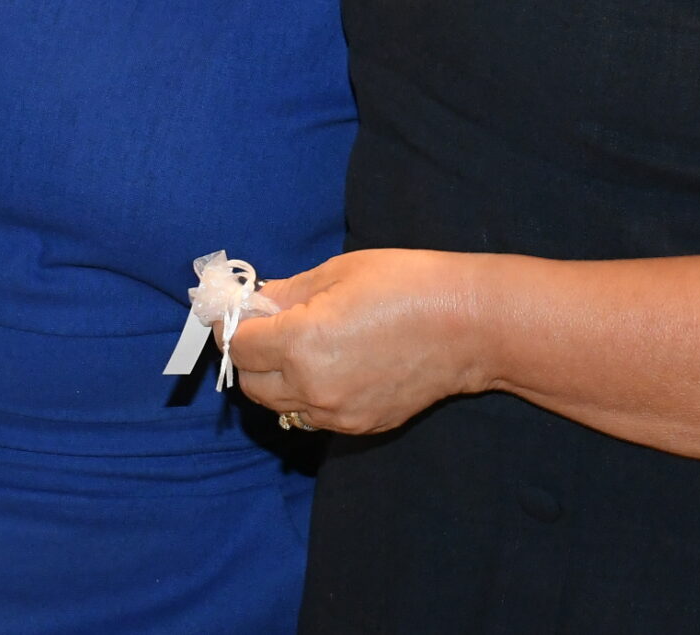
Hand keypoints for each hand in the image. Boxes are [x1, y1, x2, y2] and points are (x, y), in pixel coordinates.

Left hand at [225, 249, 484, 434]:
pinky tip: (329, 366)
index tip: (234, 311)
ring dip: (275, 378)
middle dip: (249, 355)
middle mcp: (312, 388)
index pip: (238, 347)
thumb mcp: (338, 273)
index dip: (231, 326)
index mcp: (301, 343)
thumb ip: (287, 293)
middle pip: (251, 384)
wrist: (469, 325)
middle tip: (264, 326)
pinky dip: (306, 394)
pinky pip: (313, 415)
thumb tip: (255, 303)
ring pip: (280, 406)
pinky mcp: (361, 426)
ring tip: (297, 347)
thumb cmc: (406, 284)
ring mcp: (337, 414)